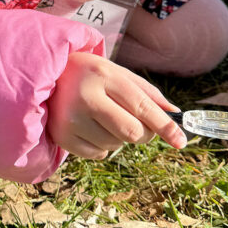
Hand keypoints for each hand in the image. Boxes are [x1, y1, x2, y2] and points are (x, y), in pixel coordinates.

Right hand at [47, 51, 186, 159]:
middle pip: (132, 132)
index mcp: (103, 75)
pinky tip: (90, 127)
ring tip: (103, 117)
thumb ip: (147, 92)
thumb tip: (175, 114)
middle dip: (144, 134)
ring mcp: (71, 119)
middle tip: (139, 126)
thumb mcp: (117, 73)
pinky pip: (99, 154)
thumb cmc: (89, 73)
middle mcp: (86, 97)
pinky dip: (102, 146)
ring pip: (116, 145)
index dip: (165, 126)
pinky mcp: (63, 136)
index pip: (142, 106)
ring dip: (119, 137)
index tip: (181, 140)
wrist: (46, 76)